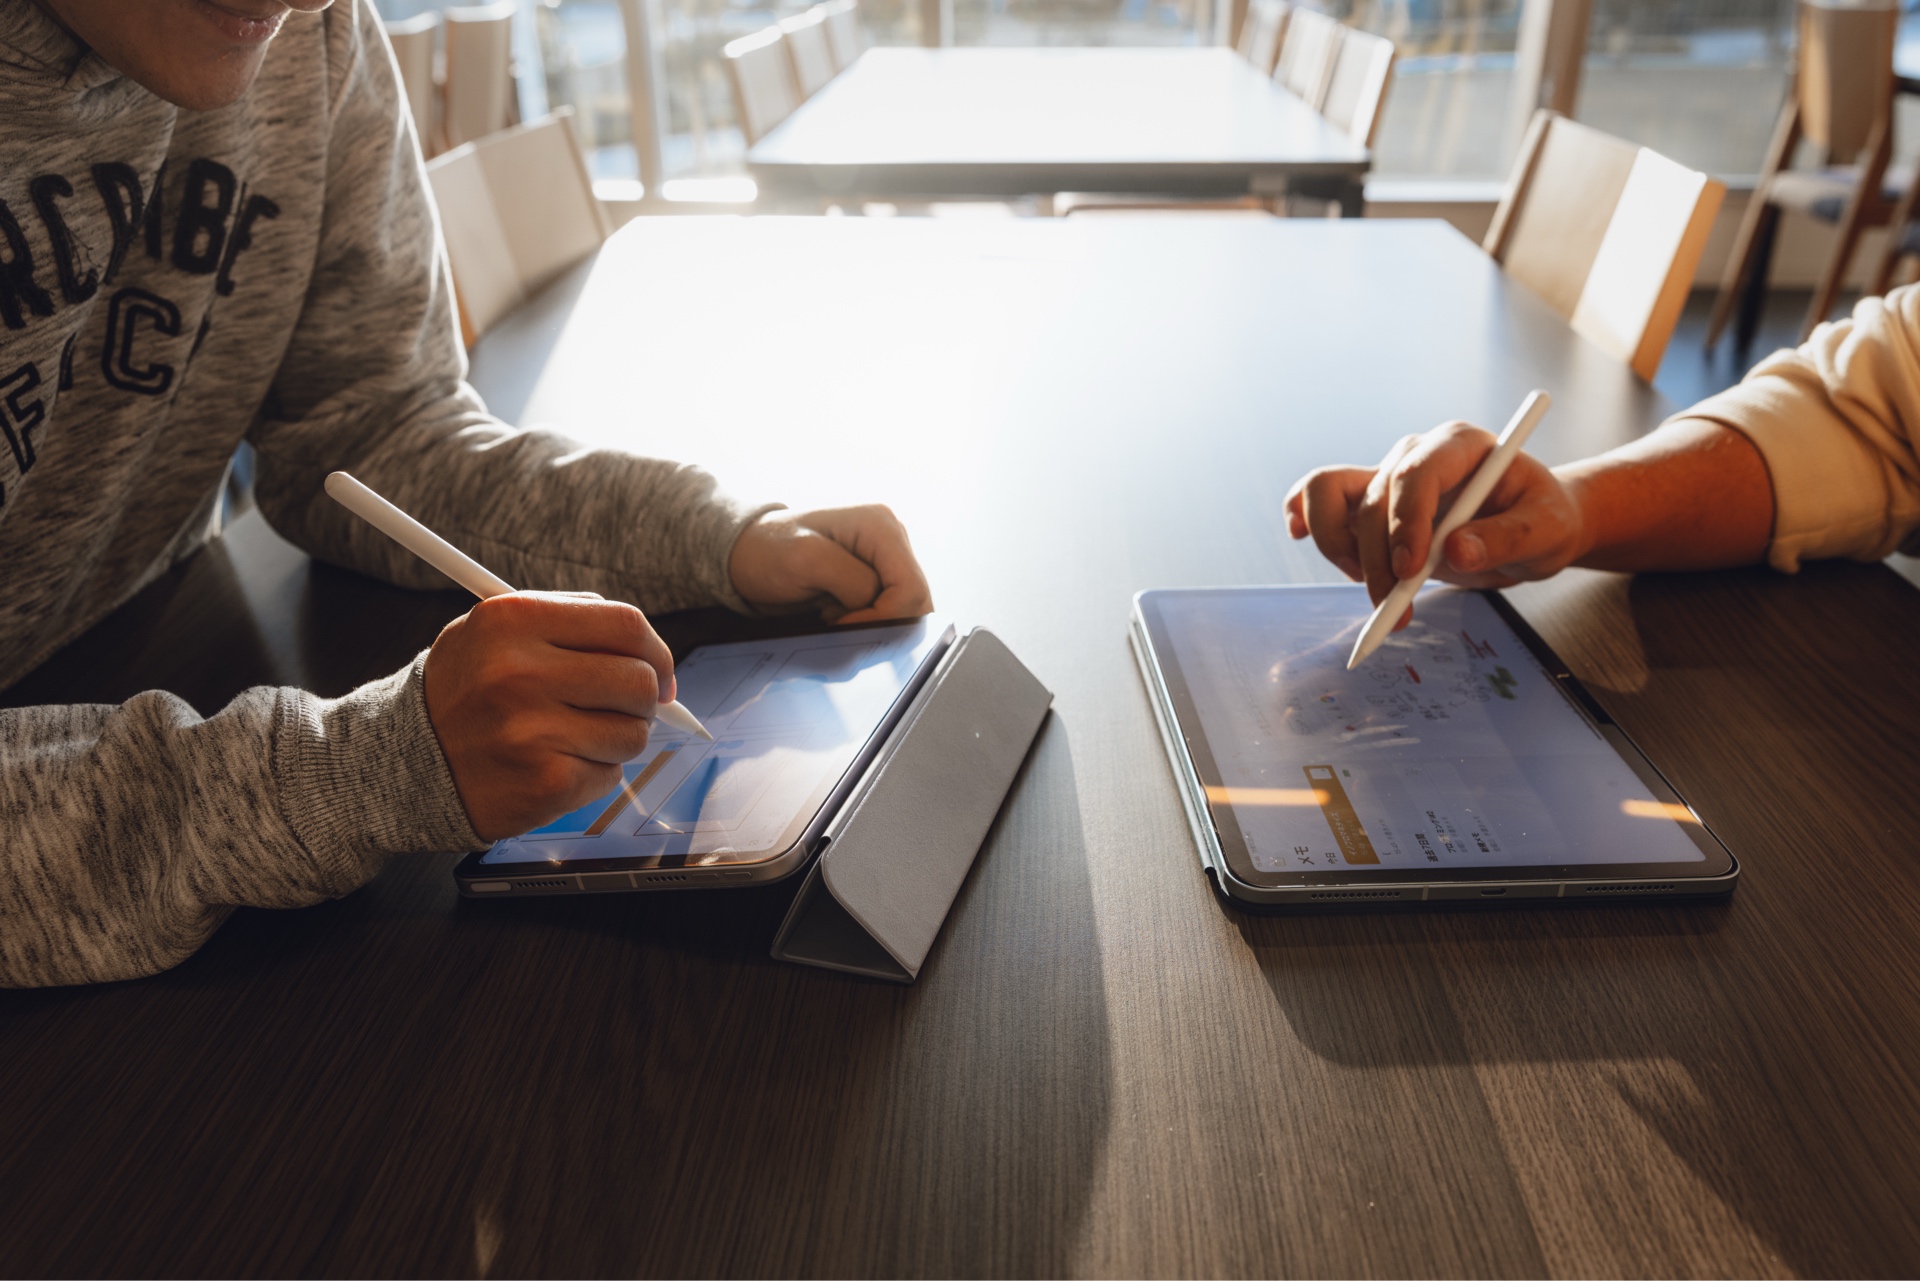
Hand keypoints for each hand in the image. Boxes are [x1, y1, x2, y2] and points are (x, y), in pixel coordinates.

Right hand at [423, 592, 673, 840]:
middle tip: (621, 708)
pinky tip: (552, 765)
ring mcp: (534, 732)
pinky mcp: (545, 783)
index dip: (655, 651)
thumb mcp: (495, 631)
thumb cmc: (464, 691)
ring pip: (633, 733)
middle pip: (639, 681)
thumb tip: (648, 651)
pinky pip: (610, 775)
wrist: (404, 761)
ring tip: (572, 737)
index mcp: (514, 620)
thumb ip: (569, 623)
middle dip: (644, 699)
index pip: (625, 624)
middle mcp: (522, 672)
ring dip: (617, 739)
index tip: (658, 671)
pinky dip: (592, 773)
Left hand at [730, 506, 933, 623]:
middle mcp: (891, 540)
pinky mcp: (874, 579)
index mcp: (881, 526)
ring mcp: (884, 560)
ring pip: (905, 610)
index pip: (911, 588)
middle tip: (838, 620)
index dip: (885, 616)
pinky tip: (838, 613)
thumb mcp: (806, 561)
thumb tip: (878, 605)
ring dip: (873, 622)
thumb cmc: (767, 551)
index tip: (844, 622)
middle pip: (916, 601)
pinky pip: (889, 611)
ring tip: (835, 613)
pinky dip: (866, 621)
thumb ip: (852, 582)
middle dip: (881, 620)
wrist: (746, 556)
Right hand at [1284, 420, 1589, 622]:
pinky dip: (1306, 518)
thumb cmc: (1542, 519)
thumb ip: (1508, 538)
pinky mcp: (1370, 503)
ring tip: (1376, 591)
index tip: (1412, 569)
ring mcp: (1387, 476)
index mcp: (1462, 445)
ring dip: (1339, 549)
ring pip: (1331, 496)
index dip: (1406, 521)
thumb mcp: (1546, 531)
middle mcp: (1417, 454)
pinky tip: (1298, 533)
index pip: (1417, 473)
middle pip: (1373, 499)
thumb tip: (1458, 551)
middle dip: (1377, 560)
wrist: (1530, 527)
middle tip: (1395, 611)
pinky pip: (1320, 499)